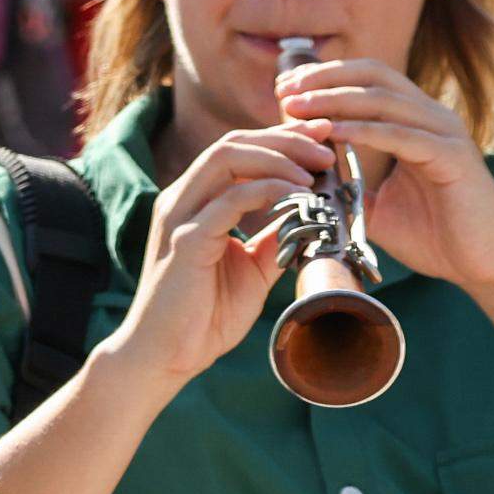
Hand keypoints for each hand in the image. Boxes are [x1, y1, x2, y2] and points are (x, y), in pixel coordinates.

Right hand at [110, 124, 325, 388]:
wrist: (167, 355)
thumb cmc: (204, 315)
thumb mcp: (254, 267)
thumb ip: (276, 236)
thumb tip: (312, 215)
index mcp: (193, 202)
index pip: (236, 149)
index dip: (281, 138)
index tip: (322, 139)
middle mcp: (180, 200)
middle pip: (232, 142)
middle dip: (284, 138)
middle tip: (326, 149)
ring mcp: (179, 217)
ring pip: (226, 157)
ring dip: (278, 158)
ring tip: (314, 172)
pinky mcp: (185, 241)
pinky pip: (230, 200)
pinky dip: (269, 191)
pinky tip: (299, 200)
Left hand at [274, 56, 493, 297]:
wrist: (486, 265)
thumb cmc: (436, 236)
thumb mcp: (375, 206)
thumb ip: (343, 185)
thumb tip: (299, 179)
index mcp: (415, 122)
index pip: (368, 81)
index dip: (325, 78)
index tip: (282, 90)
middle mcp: (432, 118)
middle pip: (374, 77)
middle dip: (324, 78)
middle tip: (282, 91)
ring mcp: (445, 133)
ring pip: (383, 100)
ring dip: (334, 100)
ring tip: (295, 107)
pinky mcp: (453, 156)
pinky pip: (401, 134)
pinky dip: (363, 130)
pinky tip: (331, 132)